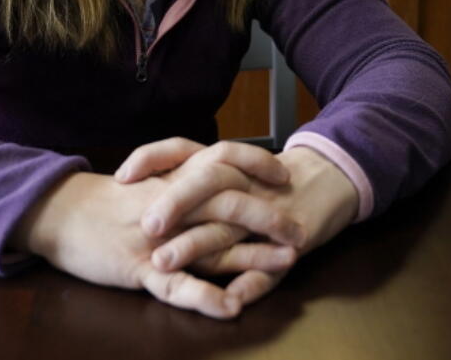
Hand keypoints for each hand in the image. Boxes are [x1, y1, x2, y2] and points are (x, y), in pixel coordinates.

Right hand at [10, 166, 302, 319]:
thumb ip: (179, 184)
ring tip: (285, 266)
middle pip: (226, 202)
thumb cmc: (104, 202)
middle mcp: (169, 205)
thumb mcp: (145, 184)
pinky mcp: (138, 268)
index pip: (221, 161)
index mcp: (170, 180)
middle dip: (268, 216)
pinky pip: (175, 285)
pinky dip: (204, 297)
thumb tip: (215, 184)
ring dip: (251, 255)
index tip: (285, 175)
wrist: (58, 213)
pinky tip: (230, 308)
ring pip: (210, 243)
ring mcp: (156, 238)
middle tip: (301, 231)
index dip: (256, 165)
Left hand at [118, 140, 359, 306]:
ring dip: (197, 246)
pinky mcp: (289, 243)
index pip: (182, 149)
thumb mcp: (228, 168)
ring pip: (230, 228)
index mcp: (222, 165)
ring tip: (164, 265)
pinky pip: (269, 268)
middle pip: (208, 181)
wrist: (329, 178)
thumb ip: (188, 173)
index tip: (121, 176)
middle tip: (146, 224)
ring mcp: (265, 213)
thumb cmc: (268, 179)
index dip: (152, 158)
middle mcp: (241, 183)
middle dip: (175, 202)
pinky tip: (231, 300)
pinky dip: (251, 284)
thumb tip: (134, 184)